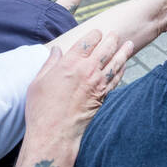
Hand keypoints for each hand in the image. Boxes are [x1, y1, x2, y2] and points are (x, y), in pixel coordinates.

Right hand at [27, 29, 131, 145]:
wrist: (55, 133)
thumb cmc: (42, 109)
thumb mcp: (38, 82)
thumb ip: (50, 63)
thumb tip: (57, 50)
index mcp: (70, 63)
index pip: (88, 41)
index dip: (94, 34)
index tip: (97, 32)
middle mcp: (86, 70)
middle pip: (105, 48)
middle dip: (111, 39)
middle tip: (114, 34)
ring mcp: (97, 83)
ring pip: (115, 62)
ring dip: (123, 52)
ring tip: (129, 44)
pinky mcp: (103, 96)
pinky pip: (116, 78)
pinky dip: (122, 70)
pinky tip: (124, 65)